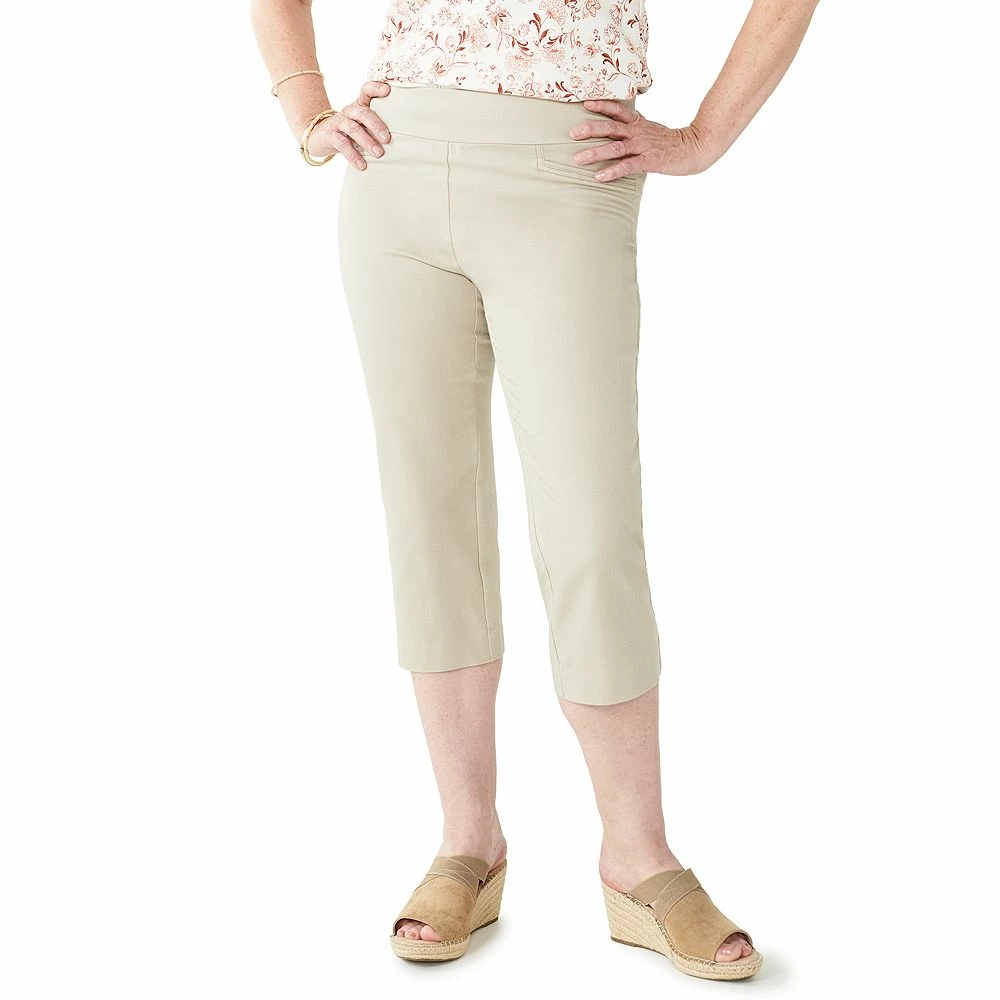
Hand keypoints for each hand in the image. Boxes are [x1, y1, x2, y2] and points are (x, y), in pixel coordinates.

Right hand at [306, 80, 392, 169]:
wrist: (321, 137)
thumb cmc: (350, 132)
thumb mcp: (363, 125)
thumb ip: (377, 125)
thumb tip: (403, 137)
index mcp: (359, 105)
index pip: (366, 91)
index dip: (375, 88)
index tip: (387, 90)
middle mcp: (349, 110)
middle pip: (363, 113)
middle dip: (376, 125)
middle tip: (387, 138)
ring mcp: (339, 122)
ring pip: (354, 129)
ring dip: (367, 141)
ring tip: (379, 153)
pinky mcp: (331, 136)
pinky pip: (343, 145)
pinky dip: (353, 155)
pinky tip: (362, 165)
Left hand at [570, 100, 722, 181]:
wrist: (695, 148)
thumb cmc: (671, 143)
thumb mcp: (651, 131)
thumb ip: (634, 130)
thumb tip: (617, 131)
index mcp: (639, 123)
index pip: (618, 110)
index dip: (601, 106)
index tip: (585, 103)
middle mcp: (639, 132)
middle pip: (610, 127)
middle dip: (590, 129)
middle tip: (571, 133)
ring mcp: (643, 146)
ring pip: (615, 147)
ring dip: (595, 152)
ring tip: (577, 159)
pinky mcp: (649, 161)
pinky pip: (627, 166)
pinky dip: (612, 171)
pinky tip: (599, 176)